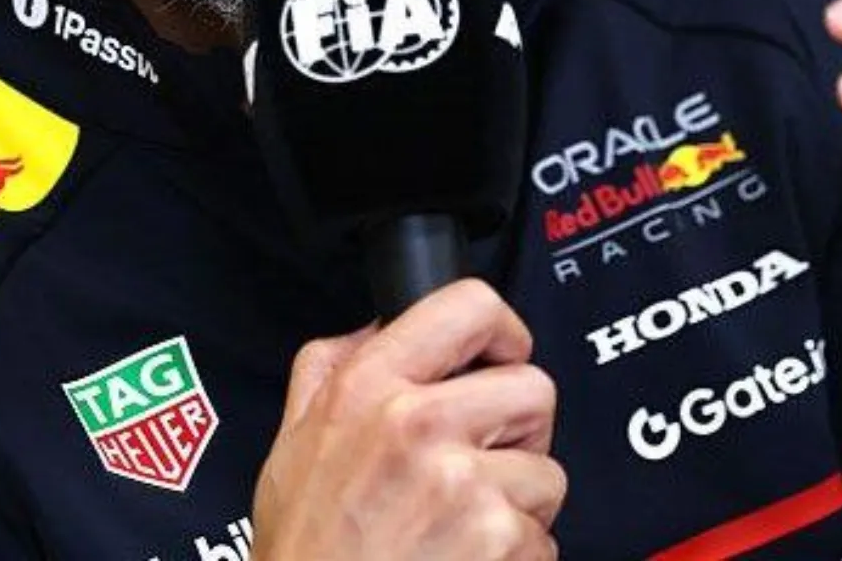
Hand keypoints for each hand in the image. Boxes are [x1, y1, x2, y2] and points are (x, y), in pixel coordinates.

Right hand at [251, 278, 564, 560]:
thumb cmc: (307, 546)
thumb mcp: (294, 436)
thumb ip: (333, 365)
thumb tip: (378, 325)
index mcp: (369, 384)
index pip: (471, 305)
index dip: (500, 331)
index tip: (499, 355)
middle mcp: (418, 423)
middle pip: (533, 388)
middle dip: (518, 427)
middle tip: (482, 458)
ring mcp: (462, 483)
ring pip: (546, 471)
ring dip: (518, 502)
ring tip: (464, 524)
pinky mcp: (497, 540)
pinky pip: (545, 536)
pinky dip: (517, 556)